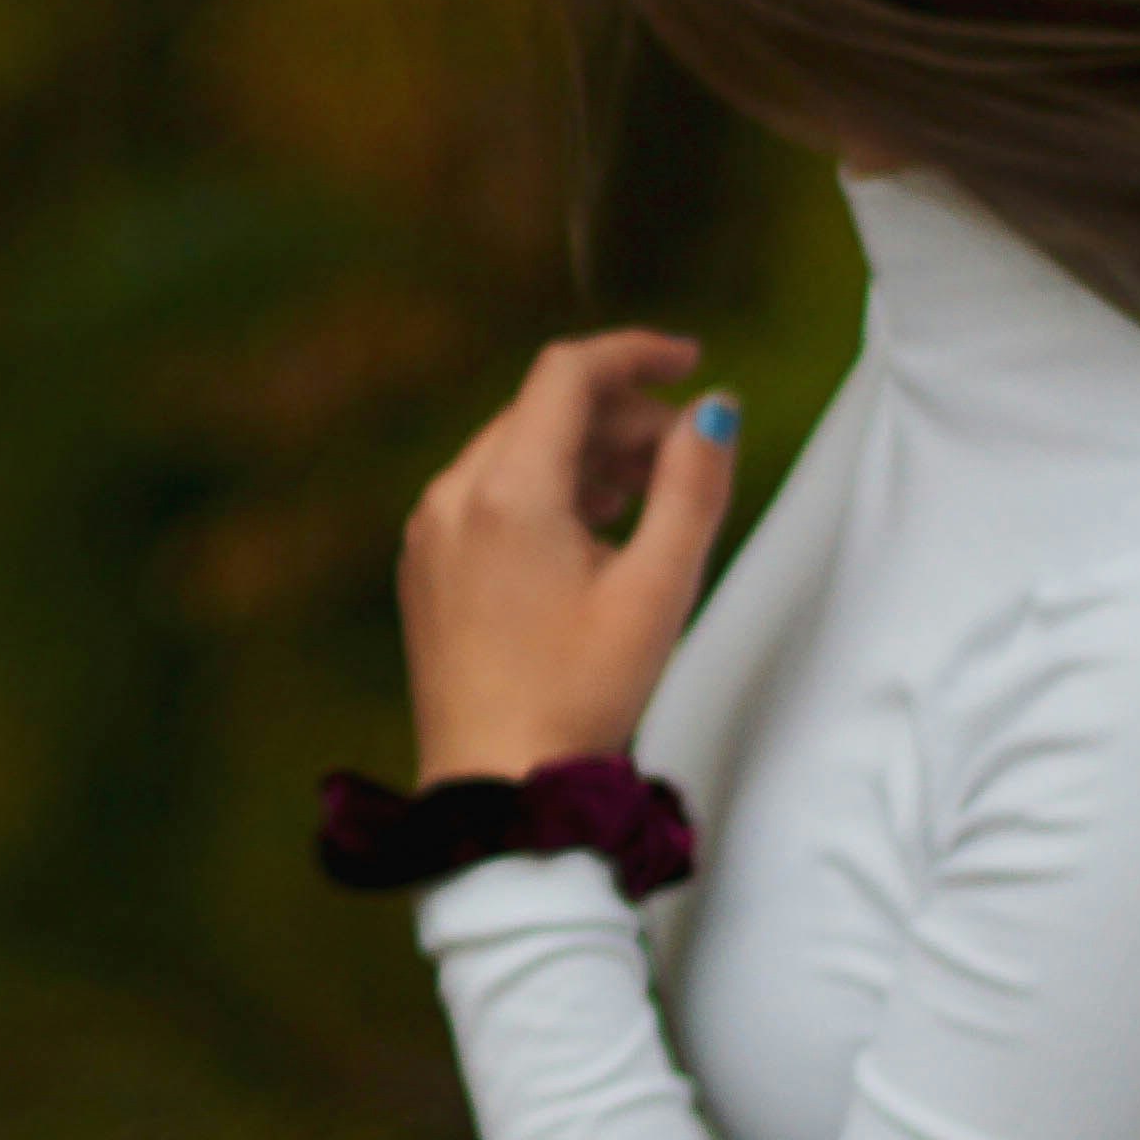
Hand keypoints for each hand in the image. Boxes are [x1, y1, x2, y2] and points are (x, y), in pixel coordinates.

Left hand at [399, 330, 741, 783]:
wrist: (497, 785)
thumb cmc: (580, 695)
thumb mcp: (657, 590)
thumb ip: (692, 487)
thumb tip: (714, 410)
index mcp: (506, 491)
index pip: (566, 374)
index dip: (635, 354)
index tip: (690, 361)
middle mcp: (453, 496)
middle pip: (541, 410)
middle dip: (619, 416)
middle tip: (685, 456)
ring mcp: (429, 531)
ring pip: (513, 450)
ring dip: (583, 453)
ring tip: (646, 497)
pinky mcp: (425, 565)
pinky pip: (486, 493)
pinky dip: (543, 489)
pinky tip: (590, 530)